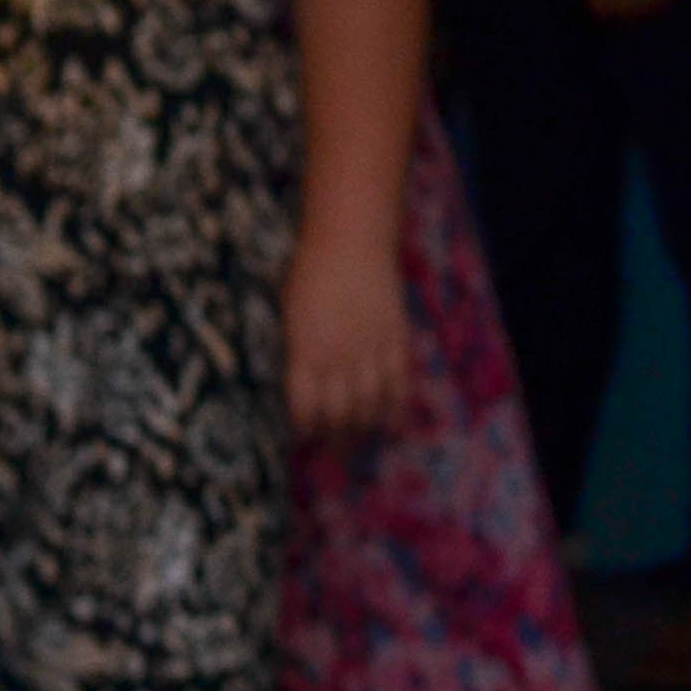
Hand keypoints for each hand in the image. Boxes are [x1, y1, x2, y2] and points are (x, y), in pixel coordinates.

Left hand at [283, 236, 407, 438]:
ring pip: (372, 403)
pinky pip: (400, 381)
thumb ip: (299, 353)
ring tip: (361, 439)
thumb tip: (305, 388)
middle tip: (334, 451)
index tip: (305, 435)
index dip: (306, 427)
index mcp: (306, 349)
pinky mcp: (396, 338)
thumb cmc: (309, 273)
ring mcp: (372, 347)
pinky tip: (393, 423)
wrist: (352, 240)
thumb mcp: (290, 316)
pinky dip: (397, 406)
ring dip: (366, 426)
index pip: (306, 405)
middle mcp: (339, 354)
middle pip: (340, 412)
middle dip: (337, 438)